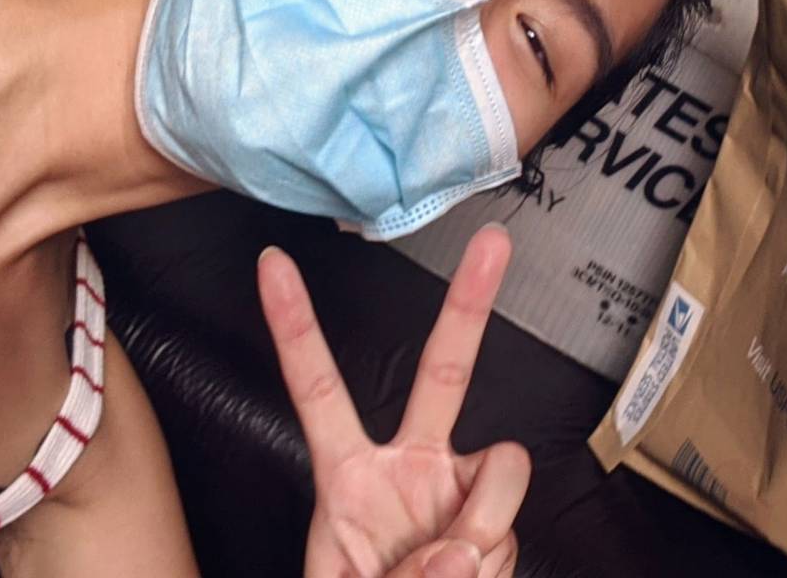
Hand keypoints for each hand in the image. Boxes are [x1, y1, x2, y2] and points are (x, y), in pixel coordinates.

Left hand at [261, 225, 527, 577]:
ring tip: (452, 570)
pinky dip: (495, 563)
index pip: (316, 388)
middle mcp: (408, 467)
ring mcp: (455, 490)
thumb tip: (462, 549)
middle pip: (445, 372)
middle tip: (494, 242)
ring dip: (485, 525)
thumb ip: (398, 573)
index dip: (294, 326)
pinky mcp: (493, 520)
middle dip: (470, 304)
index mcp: (346, 476)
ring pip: (502, 466)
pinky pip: (512, 526)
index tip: (274, 264)